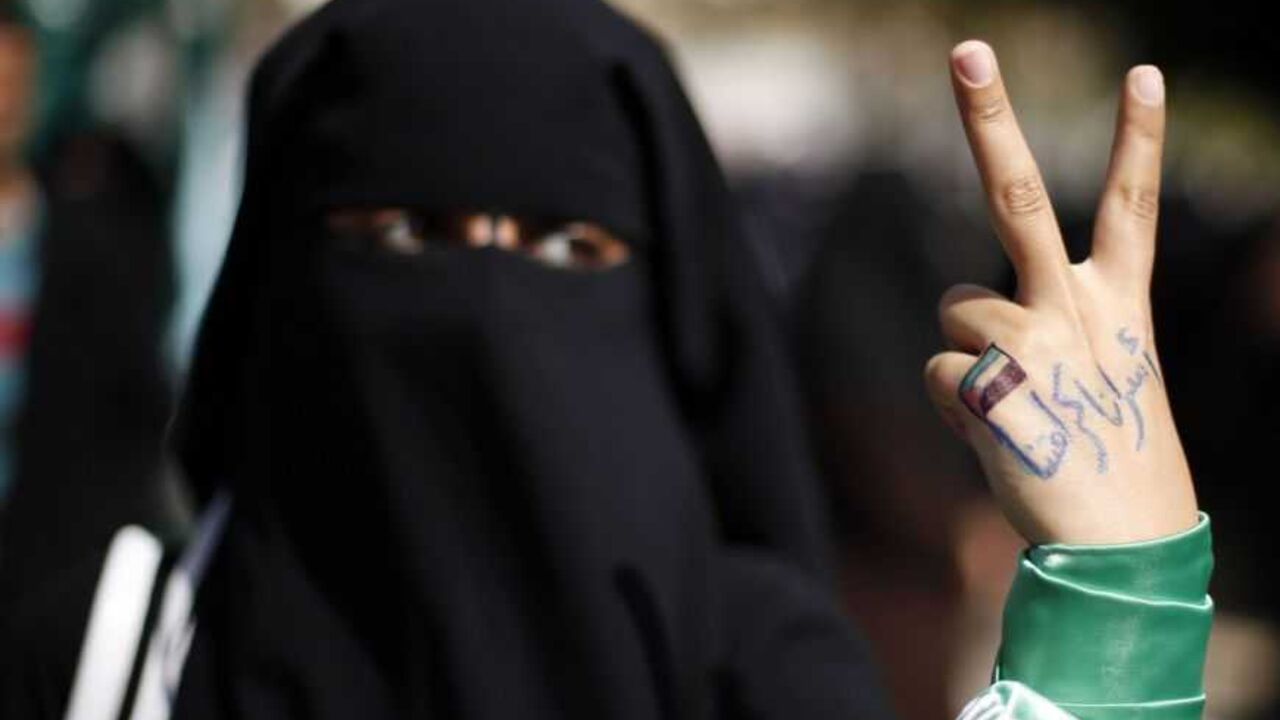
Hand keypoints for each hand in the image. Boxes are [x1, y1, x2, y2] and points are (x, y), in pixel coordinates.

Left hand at [924, 40, 1198, 544]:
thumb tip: (962, 315)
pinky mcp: (988, 386)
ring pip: (954, 307)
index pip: (1132, 209)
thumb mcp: (1103, 378)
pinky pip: (936, 374)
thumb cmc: (1108, 459)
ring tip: (1015, 407)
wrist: (1120, 548)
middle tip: (968, 50)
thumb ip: (1045, 328)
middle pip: (1018, 196)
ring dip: (965, 352)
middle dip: (991, 118)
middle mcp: (1077, 310)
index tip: (1144, 73)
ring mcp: (1031, 344)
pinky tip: (996, 437)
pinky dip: (951, 405)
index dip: (1138, 140)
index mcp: (1121, 307)